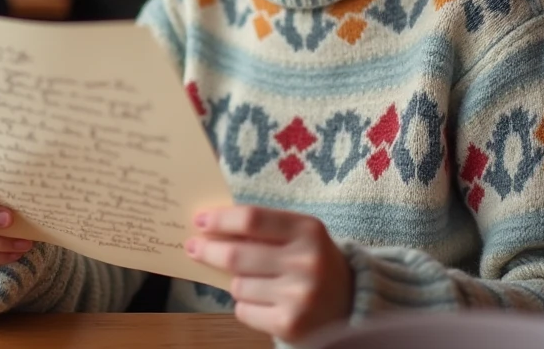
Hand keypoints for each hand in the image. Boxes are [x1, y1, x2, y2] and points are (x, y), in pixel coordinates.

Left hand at [186, 206, 353, 342]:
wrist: (350, 303)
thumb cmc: (313, 261)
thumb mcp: (299, 235)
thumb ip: (262, 228)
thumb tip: (210, 228)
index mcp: (308, 230)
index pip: (252, 219)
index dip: (220, 220)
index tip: (200, 220)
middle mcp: (306, 262)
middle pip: (236, 254)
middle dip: (207, 250)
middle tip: (192, 247)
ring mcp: (298, 296)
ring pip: (238, 286)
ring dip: (235, 282)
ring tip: (253, 281)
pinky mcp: (290, 325)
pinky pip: (244, 311)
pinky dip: (245, 305)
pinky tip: (264, 301)